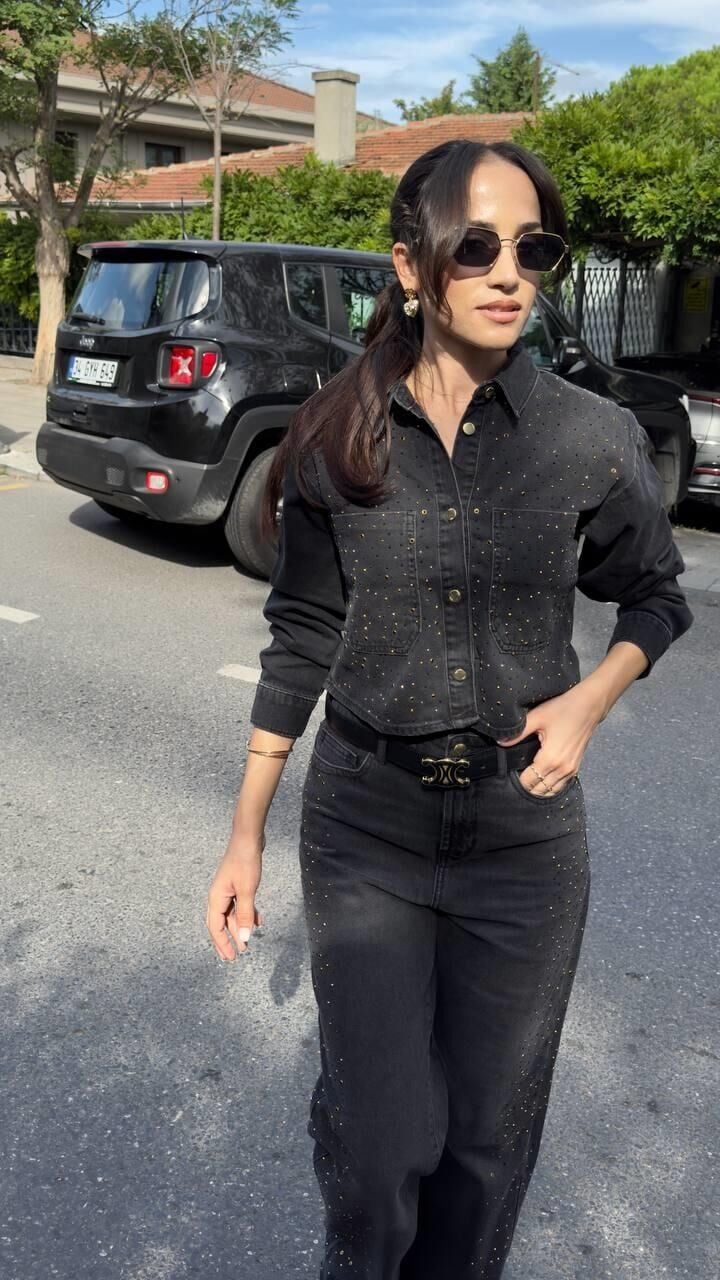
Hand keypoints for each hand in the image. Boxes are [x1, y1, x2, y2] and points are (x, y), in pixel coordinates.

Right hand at [206, 832, 265, 961]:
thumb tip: (243, 939)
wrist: (248, 838)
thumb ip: (245, 915)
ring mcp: (228, 890)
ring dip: (238, 929)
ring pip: (231, 916)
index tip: (230, 958)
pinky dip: (247, 915)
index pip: (215, 927)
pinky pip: (240, 906)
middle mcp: (218, 896)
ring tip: (246, 945)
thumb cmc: (245, 861)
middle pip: (220, 924)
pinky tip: (258, 922)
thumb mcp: (247, 891)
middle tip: (233, 958)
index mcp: (216, 898)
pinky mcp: (237, 885)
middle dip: (226, 941)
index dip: (222, 944)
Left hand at [497, 681, 604, 796]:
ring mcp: (571, 770)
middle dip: (527, 786)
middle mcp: (562, 769)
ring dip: (539, 788)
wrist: (590, 705)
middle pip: (539, 791)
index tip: (510, 770)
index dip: (517, 780)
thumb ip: (517, 733)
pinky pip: (560, 785)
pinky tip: (542, 776)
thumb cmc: (564, 709)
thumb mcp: (537, 717)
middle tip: (516, 773)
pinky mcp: (576, 767)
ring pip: (551, 792)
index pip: (528, 782)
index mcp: (550, 759)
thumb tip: (500, 742)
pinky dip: (550, 785)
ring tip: (528, 776)